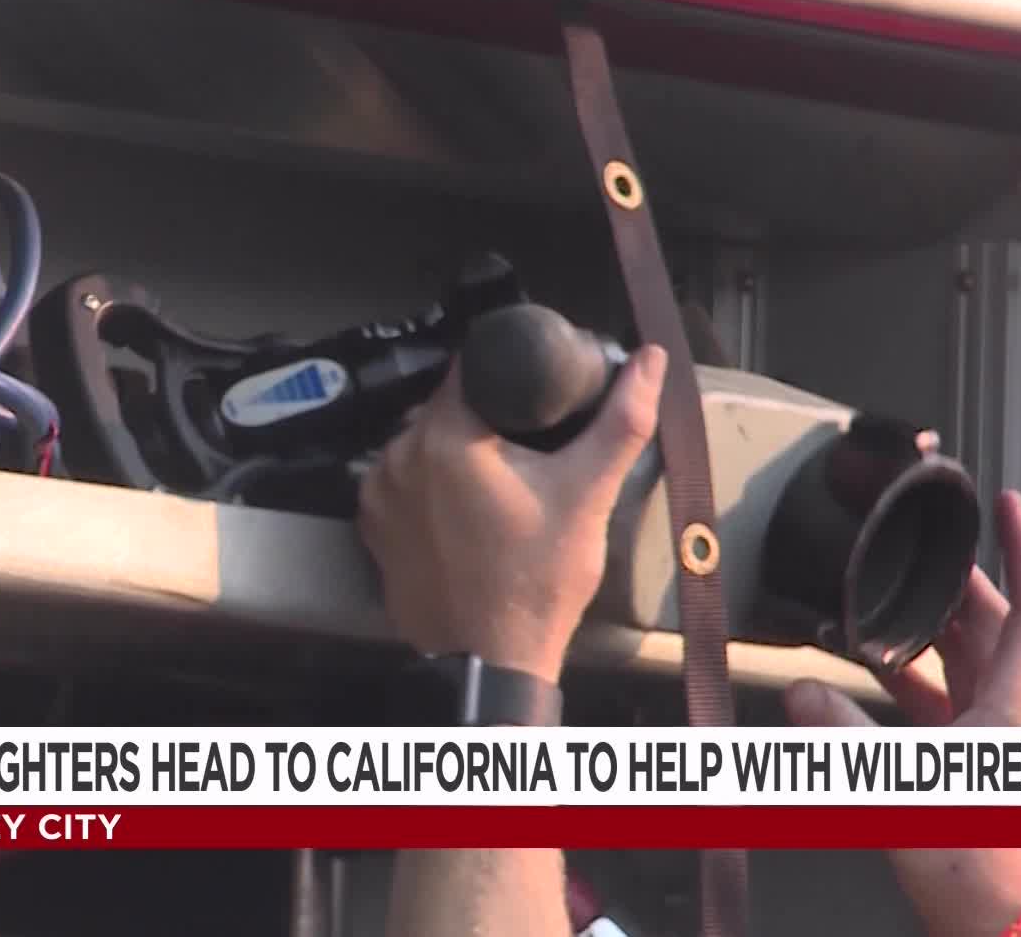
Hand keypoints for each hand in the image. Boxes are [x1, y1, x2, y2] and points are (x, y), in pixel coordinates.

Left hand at [356, 346, 667, 681]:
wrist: (492, 661)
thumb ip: (621, 422)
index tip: (534, 393)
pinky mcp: (372, 528)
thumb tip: (649, 360)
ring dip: (450, 451)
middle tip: (525, 442)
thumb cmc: (539, 578)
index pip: (469, 369)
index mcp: (444, 435)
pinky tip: (462, 510)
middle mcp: (397, 455)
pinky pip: (400, 484)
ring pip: (419, 444)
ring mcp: (377, 494)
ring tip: (497, 479)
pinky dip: (426, 487)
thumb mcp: (587, 494)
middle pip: (444, 407)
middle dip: (482, 416)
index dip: (505, 373)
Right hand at [784, 492, 1020, 936]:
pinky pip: (938, 702)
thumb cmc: (971, 858)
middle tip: (921, 550)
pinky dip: (906, 679)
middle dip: (956, 583)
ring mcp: (988, 739)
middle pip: (990, 626)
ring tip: (885, 603)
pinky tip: (866, 675)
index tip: (1006, 508)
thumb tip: (802, 690)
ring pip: (962, 662)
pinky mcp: (965, 765)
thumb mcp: (895, 780)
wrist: (989, 915)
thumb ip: (838, 729)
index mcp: (1011, 702)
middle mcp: (1007, 713)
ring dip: (926, 629)